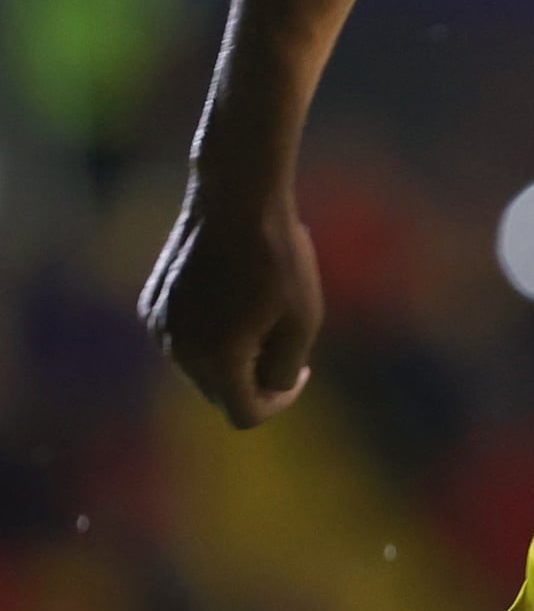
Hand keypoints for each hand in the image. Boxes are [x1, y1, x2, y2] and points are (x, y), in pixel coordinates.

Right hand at [139, 176, 322, 428]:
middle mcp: (179, 350)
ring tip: (259, 313)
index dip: (279, 403)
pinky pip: (184, 339)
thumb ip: (285, 368)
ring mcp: (160, 327)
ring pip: (200, 367)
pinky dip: (208, 334)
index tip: (301, 371)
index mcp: (217, 358)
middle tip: (283, 338)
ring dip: (231, 356)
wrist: (236, 196)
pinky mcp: (152, 305)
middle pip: (221, 393)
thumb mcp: (303, 318)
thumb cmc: (278, 256)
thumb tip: (268, 390)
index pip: (245, 414)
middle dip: (254, 379)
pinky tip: (232, 296)